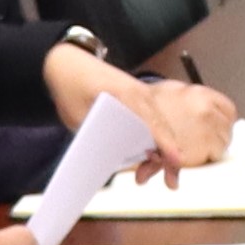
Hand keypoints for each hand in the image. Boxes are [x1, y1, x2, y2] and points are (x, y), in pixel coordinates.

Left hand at [47, 44, 237, 170]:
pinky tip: (148, 157)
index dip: (166, 143)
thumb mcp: (78, 116)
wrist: (68, 63)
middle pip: (163, 128)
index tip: (176, 160)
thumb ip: (97, 136)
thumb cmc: (71, 86)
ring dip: (161, 151)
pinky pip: (152, 123)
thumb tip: (113, 160)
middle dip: (169, 156)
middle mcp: (140, 93)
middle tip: (170, 181)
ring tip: (150, 175)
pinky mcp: (137, 101)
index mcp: (126, 94)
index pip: (152, 122)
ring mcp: (141, 96)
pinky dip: (154, 140)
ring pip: (160, 128)